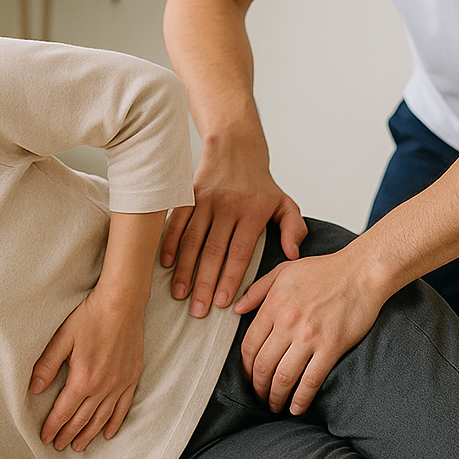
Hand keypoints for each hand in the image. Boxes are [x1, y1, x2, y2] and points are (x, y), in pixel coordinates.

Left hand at [30, 287, 145, 451]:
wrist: (122, 303)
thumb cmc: (90, 316)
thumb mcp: (62, 338)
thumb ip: (47, 365)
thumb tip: (33, 389)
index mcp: (82, 379)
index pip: (64, 411)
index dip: (53, 427)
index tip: (45, 438)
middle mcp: (102, 387)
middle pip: (82, 419)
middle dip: (68, 434)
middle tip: (58, 446)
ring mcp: (120, 383)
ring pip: (102, 418)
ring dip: (89, 434)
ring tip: (79, 445)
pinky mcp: (132, 377)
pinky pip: (124, 407)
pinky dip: (115, 422)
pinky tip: (108, 432)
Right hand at [160, 144, 306, 316]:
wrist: (236, 147)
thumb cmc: (261, 184)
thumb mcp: (285, 203)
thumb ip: (293, 228)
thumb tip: (293, 255)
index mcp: (252, 212)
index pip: (239, 253)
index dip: (229, 279)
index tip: (221, 303)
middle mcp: (228, 207)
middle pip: (213, 251)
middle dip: (204, 283)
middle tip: (197, 310)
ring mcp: (205, 200)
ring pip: (192, 240)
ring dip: (184, 269)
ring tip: (180, 295)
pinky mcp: (188, 195)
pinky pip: (177, 222)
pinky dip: (169, 243)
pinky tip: (165, 265)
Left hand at [234, 249, 386, 414]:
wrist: (362, 271)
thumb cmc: (324, 270)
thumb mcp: (284, 271)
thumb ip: (257, 290)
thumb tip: (235, 308)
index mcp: (274, 305)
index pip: (249, 345)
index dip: (245, 368)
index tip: (249, 377)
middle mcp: (288, 322)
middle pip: (263, 366)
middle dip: (257, 388)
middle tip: (259, 397)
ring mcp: (310, 336)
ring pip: (283, 378)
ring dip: (275, 398)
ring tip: (275, 406)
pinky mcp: (332, 347)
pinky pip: (311, 381)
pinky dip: (301, 400)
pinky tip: (296, 408)